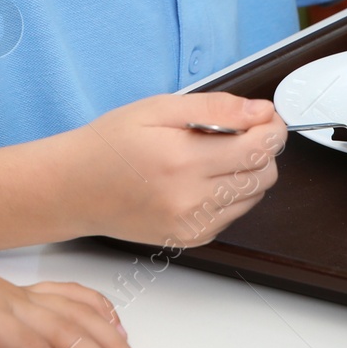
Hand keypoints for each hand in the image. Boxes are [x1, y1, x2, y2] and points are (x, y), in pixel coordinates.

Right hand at [60, 93, 286, 246]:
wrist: (74, 188)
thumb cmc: (110, 144)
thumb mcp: (159, 108)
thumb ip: (215, 108)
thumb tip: (259, 112)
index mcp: (184, 161)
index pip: (259, 149)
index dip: (272, 128)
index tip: (265, 117)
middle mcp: (192, 201)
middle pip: (264, 175)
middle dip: (262, 149)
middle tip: (240, 130)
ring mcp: (192, 226)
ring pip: (253, 197)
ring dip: (247, 172)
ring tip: (213, 154)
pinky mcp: (190, 239)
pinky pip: (232, 215)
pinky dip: (230, 194)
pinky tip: (201, 177)